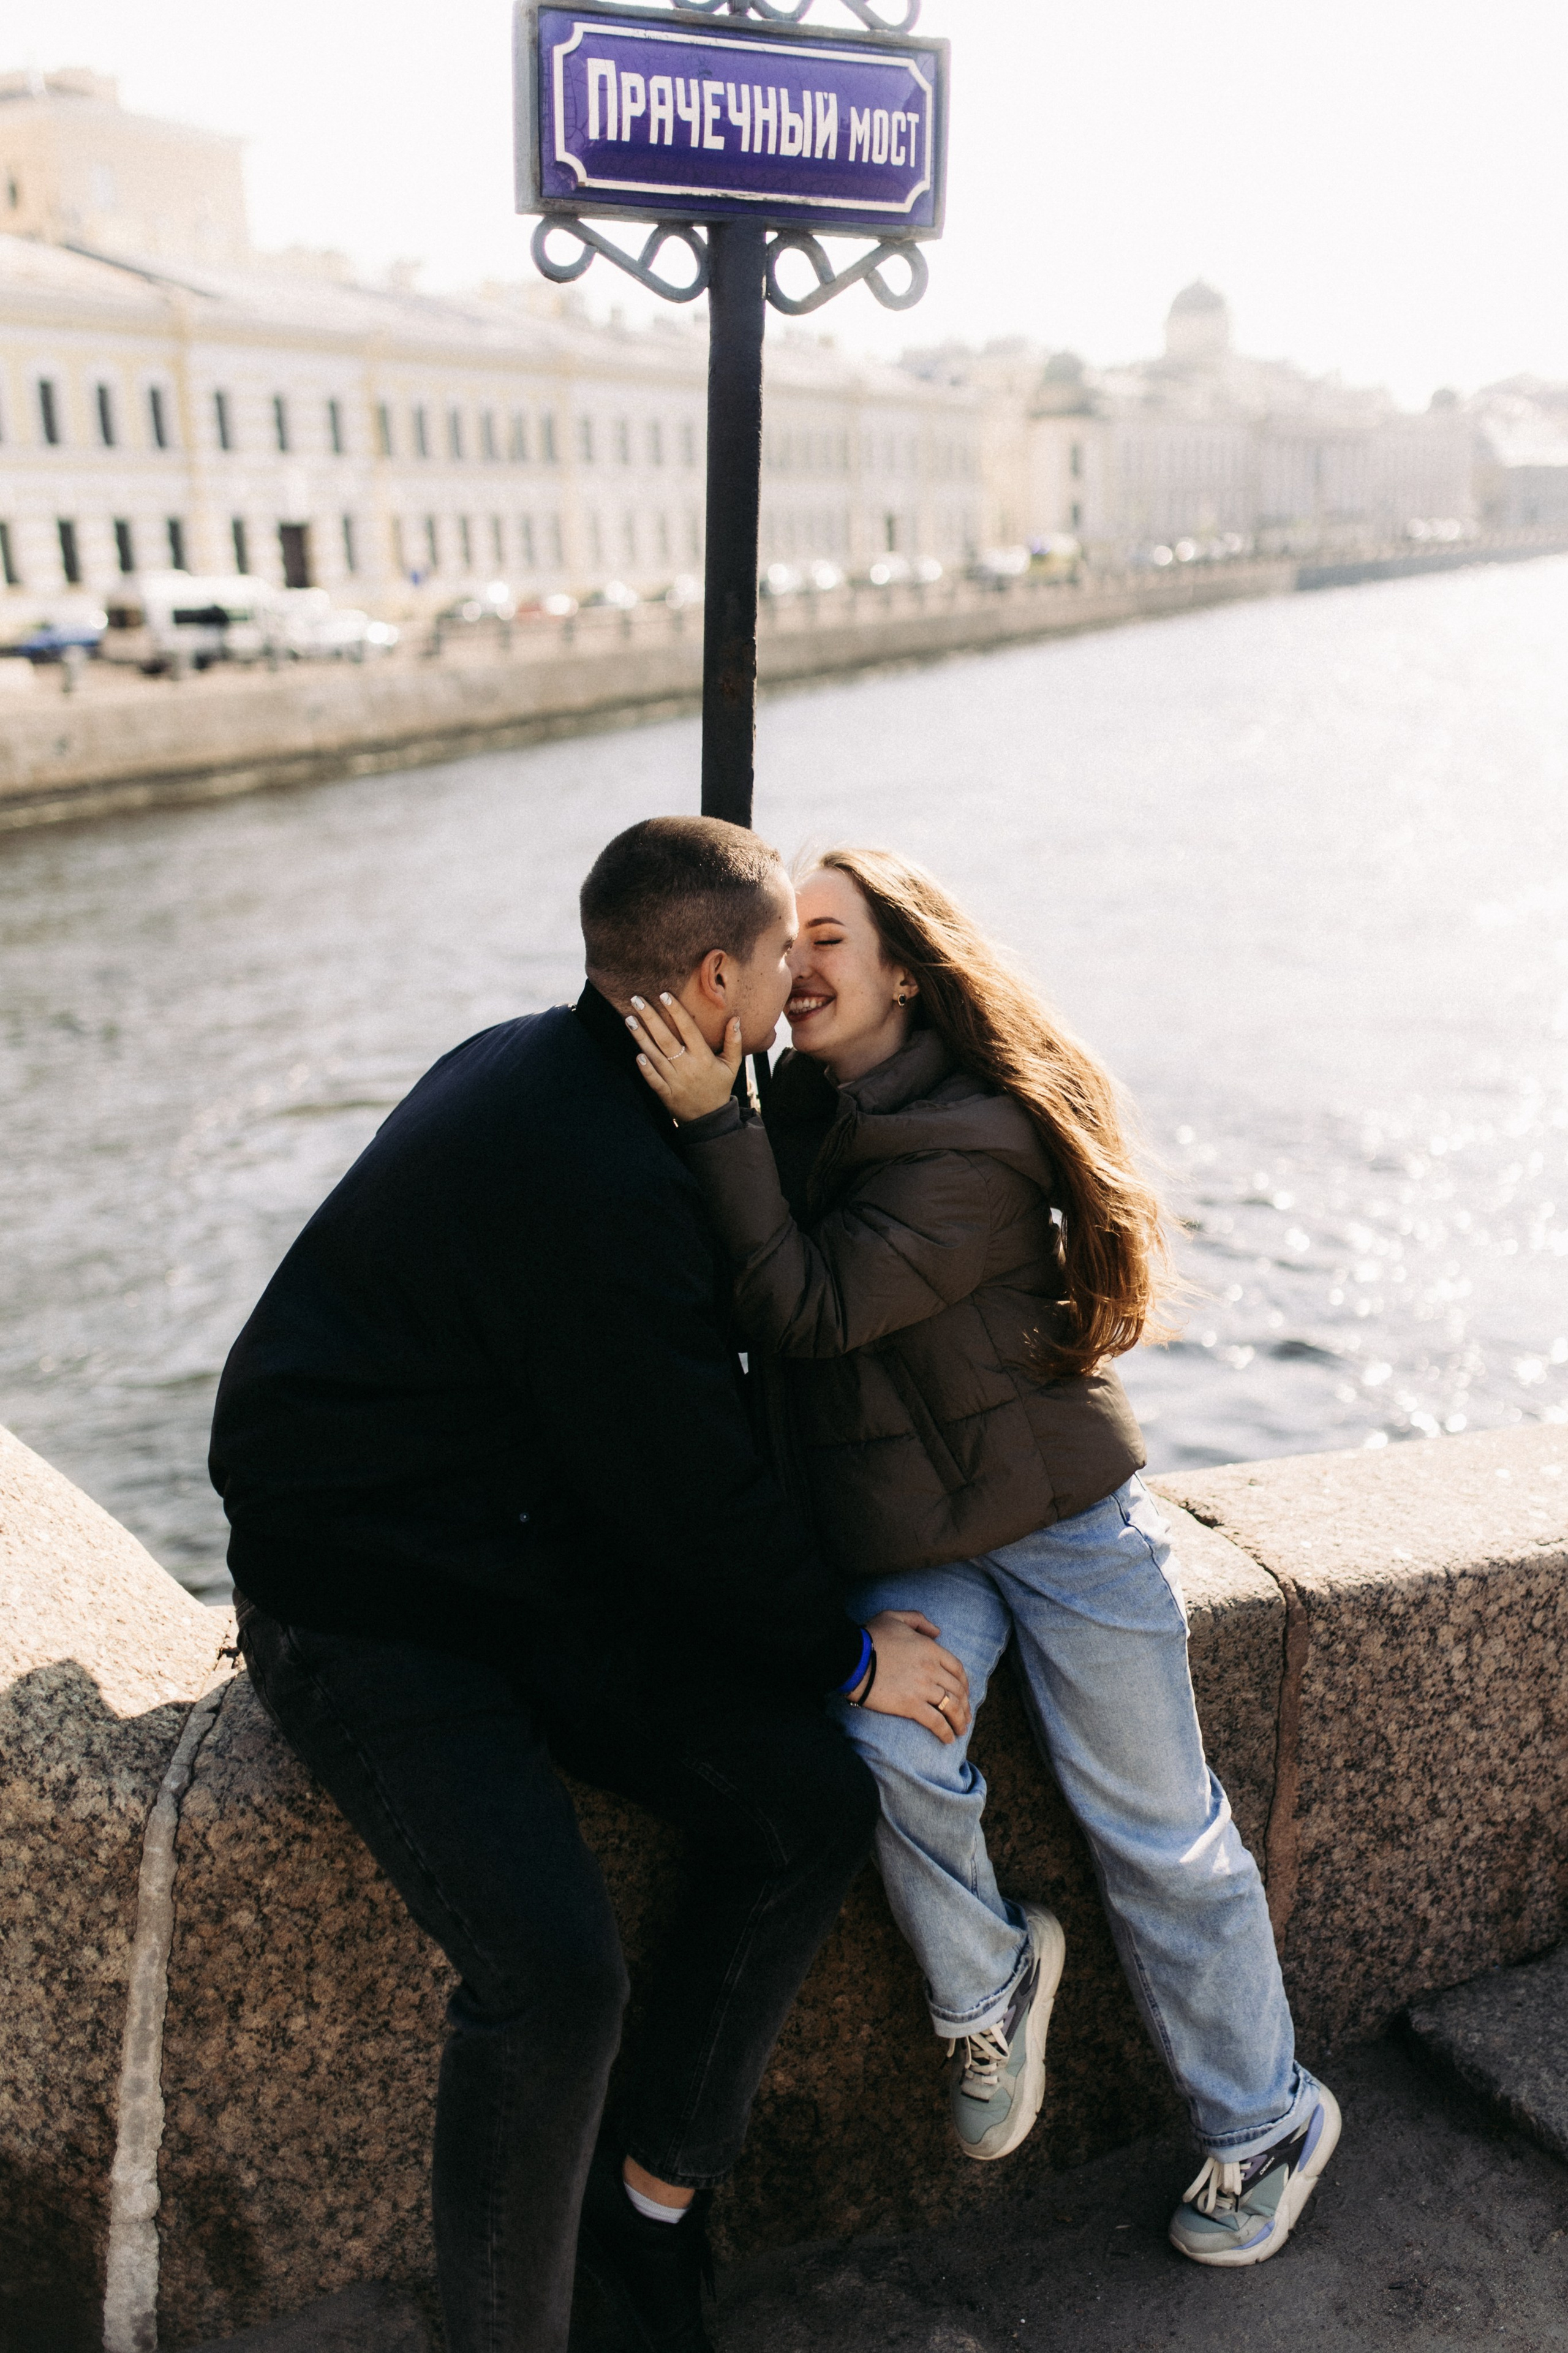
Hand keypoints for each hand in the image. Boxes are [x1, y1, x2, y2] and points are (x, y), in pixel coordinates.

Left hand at [628, 992, 742, 1121]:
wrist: (710, 1118)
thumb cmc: (719, 1086)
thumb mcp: (732, 1065)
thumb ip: (734, 1042)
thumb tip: (735, 1019)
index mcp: (703, 1057)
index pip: (688, 1029)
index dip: (676, 1011)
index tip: (664, 995)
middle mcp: (687, 1067)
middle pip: (666, 1039)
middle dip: (650, 1018)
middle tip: (636, 1000)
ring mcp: (675, 1081)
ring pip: (655, 1056)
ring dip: (641, 1037)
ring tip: (629, 1019)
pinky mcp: (665, 1093)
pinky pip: (653, 1079)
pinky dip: (645, 1068)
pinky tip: (636, 1053)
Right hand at [856, 1609, 971, 1744]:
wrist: (851, 1659)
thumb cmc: (870, 1637)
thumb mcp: (894, 1617)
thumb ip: (918, 1620)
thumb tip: (937, 1632)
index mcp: (930, 1648)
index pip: (957, 1668)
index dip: (964, 1682)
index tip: (965, 1692)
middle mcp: (931, 1668)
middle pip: (957, 1690)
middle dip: (965, 1705)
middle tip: (966, 1716)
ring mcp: (922, 1688)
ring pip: (951, 1707)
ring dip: (959, 1721)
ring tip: (960, 1731)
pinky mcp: (911, 1706)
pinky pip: (936, 1721)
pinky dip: (945, 1732)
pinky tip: (948, 1739)